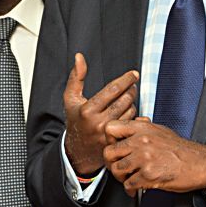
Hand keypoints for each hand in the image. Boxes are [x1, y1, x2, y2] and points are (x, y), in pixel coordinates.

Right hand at [63, 53, 138, 174]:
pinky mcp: (117, 141)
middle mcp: (98, 123)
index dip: (126, 79)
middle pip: (125, 99)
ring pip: (131, 111)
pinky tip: (128, 112)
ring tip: (127, 99)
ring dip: (132, 102)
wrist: (78, 150)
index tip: (134, 74)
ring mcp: (109, 134)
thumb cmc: (75, 119)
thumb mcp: (71, 98)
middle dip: (131, 89)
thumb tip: (79, 56)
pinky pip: (132, 123)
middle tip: (132, 85)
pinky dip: (133, 115)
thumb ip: (76, 76)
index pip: (113, 89)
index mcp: (87, 110)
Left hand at [103, 120, 205, 196]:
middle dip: (111, 163)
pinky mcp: (149, 175)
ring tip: (127, 179)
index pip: (110, 128)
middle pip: (108, 152)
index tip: (114, 147)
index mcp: (142, 128)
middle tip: (118, 168)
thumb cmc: (182, 149)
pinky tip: (135, 188)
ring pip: (116, 170)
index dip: (108, 140)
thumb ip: (144, 126)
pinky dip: (130, 189)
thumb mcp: (161, 130)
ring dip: (120, 178)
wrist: (200, 163)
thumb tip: (135, 122)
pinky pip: (128, 184)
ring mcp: (144, 158)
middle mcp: (141, 141)